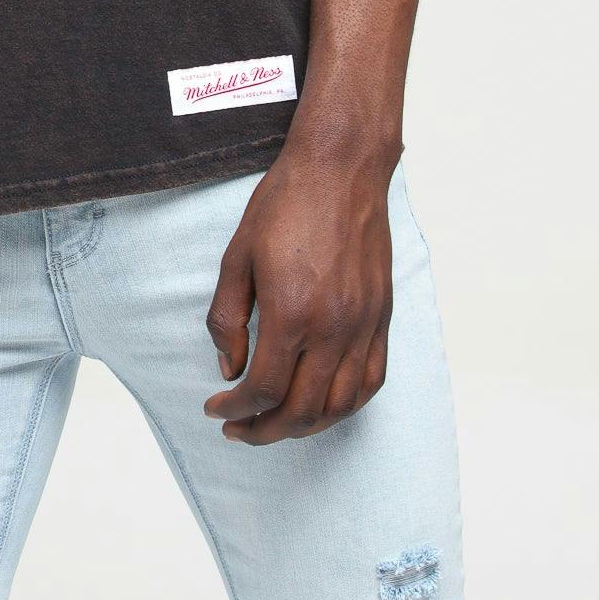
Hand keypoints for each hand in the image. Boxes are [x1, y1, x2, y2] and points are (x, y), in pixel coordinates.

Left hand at [204, 142, 393, 443]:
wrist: (341, 168)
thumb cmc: (284, 204)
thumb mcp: (237, 257)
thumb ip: (227, 319)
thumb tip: (229, 369)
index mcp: (292, 312)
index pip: (263, 390)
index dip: (236, 410)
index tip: (216, 410)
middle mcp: (333, 327)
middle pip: (303, 410)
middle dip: (265, 431)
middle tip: (239, 429)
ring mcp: (364, 325)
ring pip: (341, 406)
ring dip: (305, 427)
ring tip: (276, 423)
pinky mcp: (382, 316)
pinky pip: (371, 381)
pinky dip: (345, 406)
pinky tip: (322, 405)